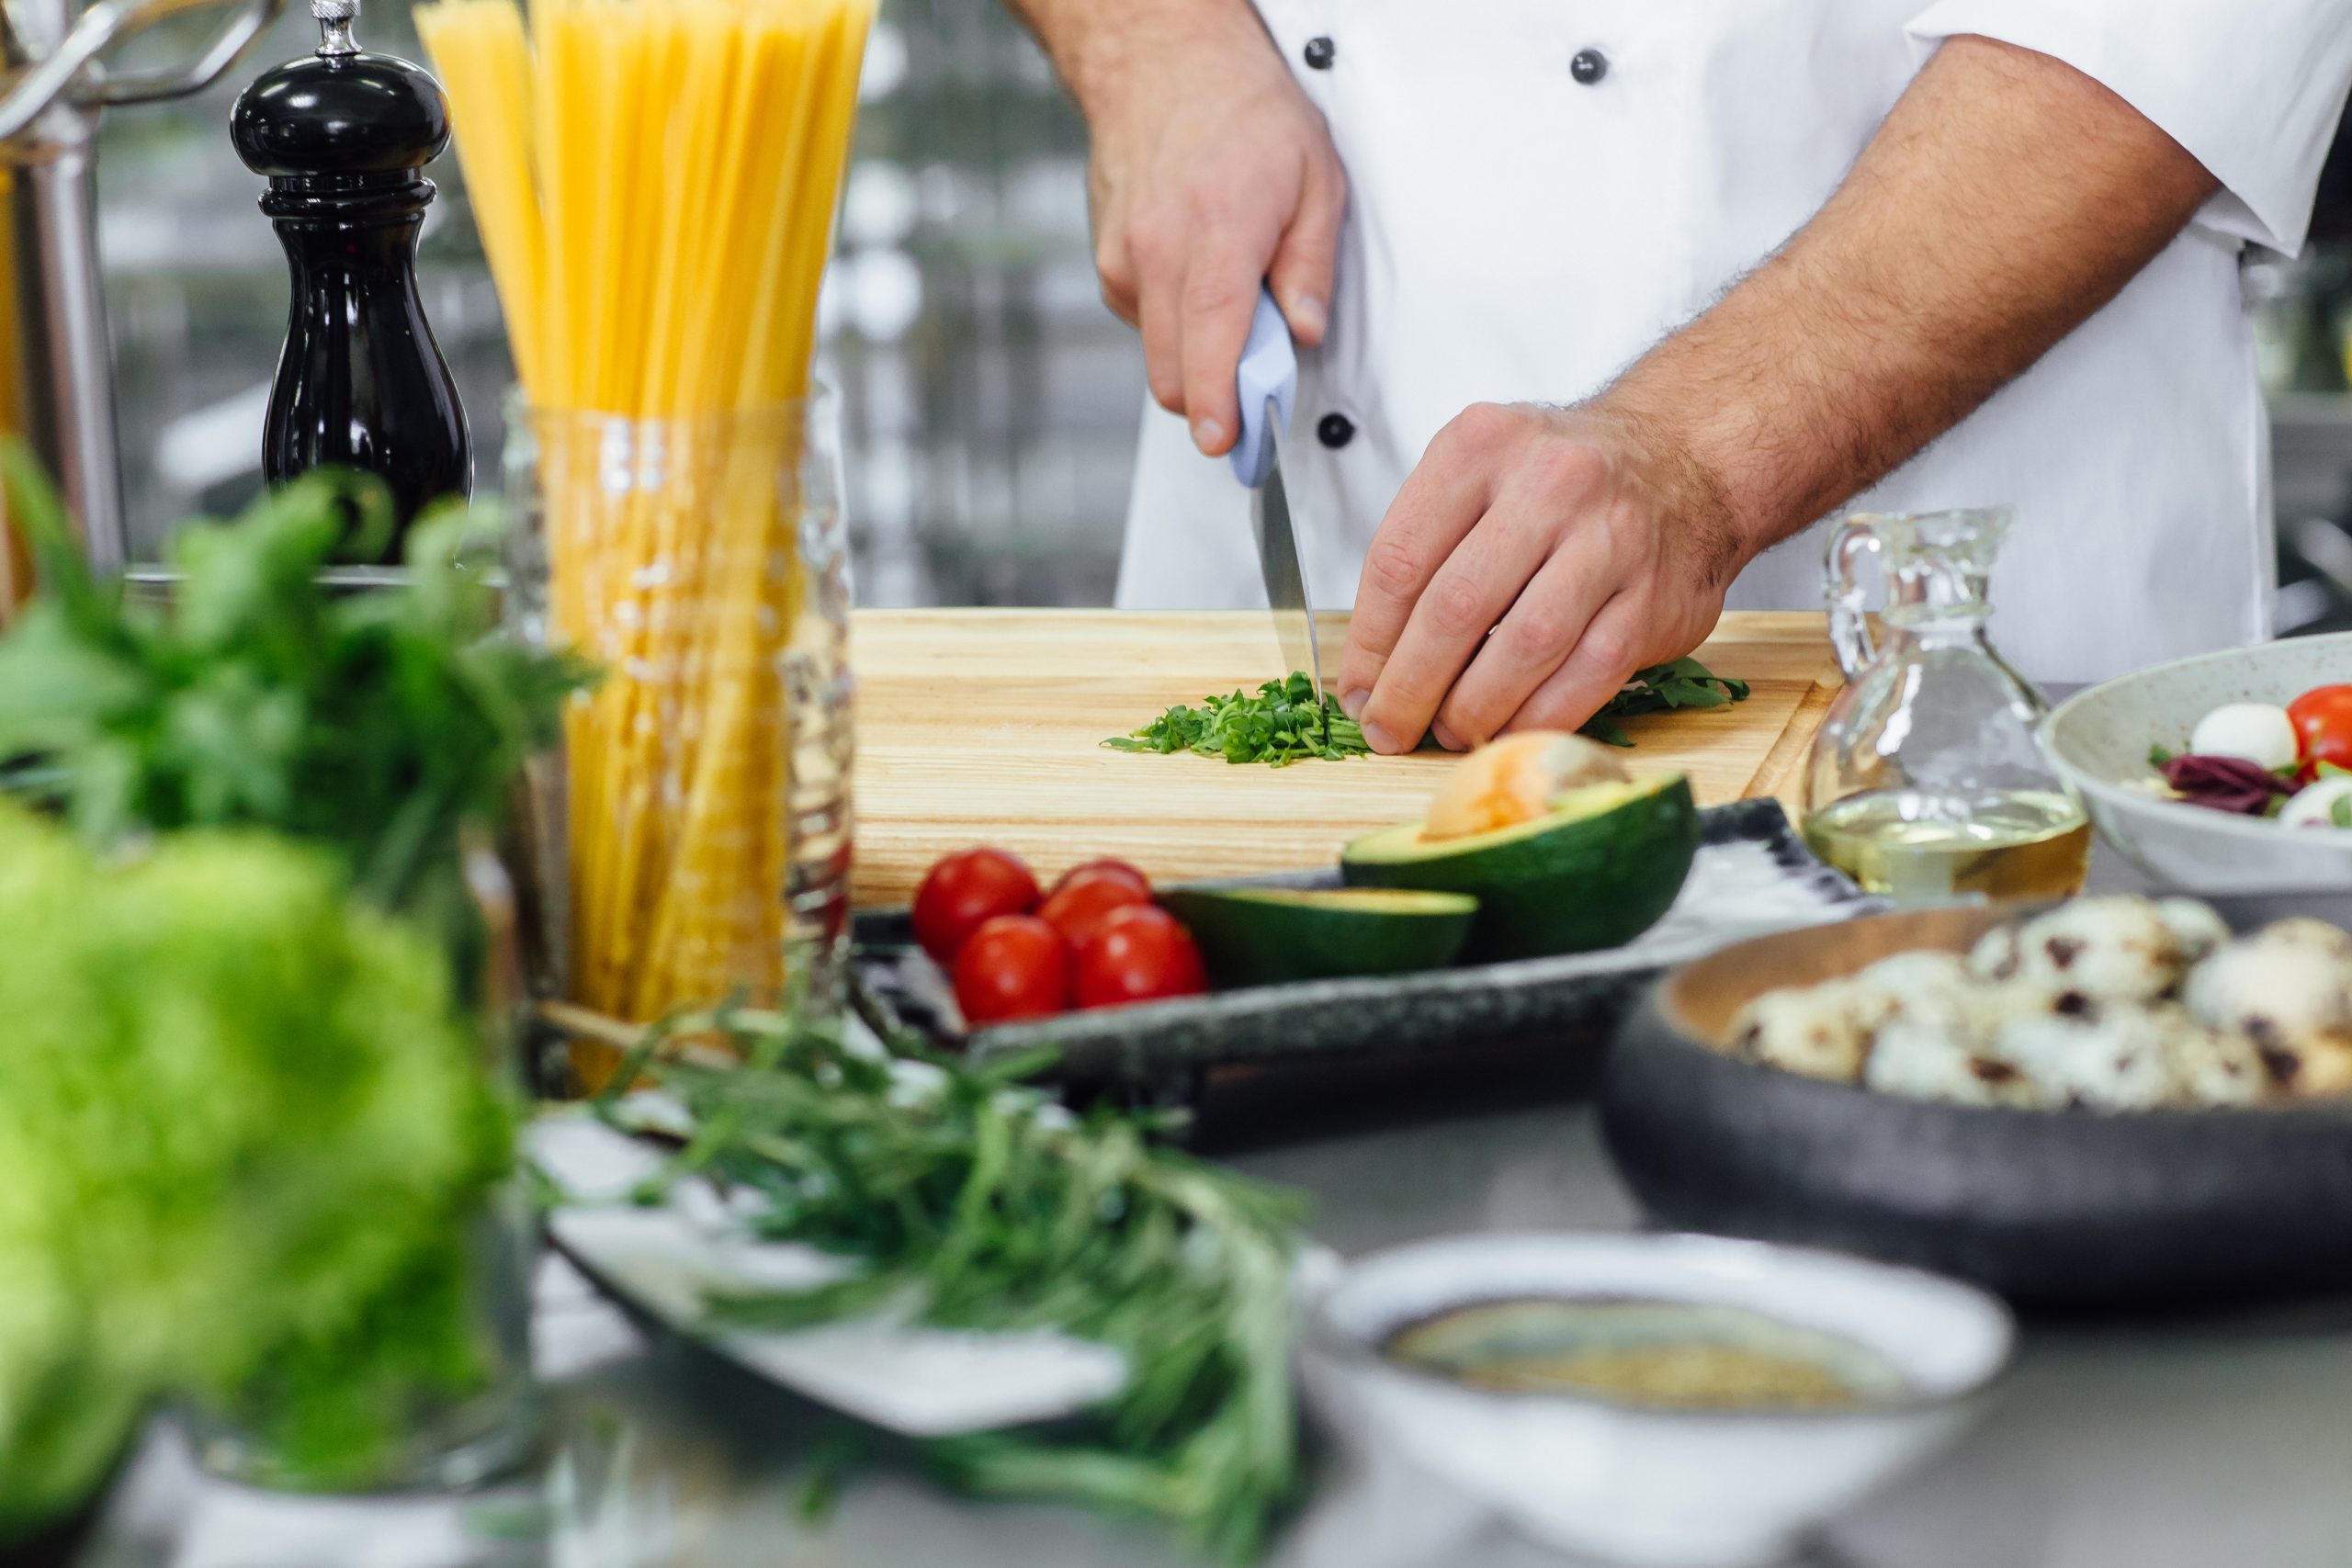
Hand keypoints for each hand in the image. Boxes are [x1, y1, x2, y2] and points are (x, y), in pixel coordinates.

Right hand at [1075, 4, 1344, 454]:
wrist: (1164, 61)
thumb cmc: (1244, 111)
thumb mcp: (1317, 178)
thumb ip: (1311, 267)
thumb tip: (1306, 332)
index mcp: (1216, 230)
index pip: (1209, 339)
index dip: (1218, 402)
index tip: (1226, 440)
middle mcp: (1157, 250)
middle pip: (1174, 369)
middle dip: (1216, 395)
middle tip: (1262, 381)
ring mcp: (1124, 258)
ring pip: (1157, 353)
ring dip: (1198, 356)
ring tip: (1239, 307)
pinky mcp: (1109, 262)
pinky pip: (1145, 323)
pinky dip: (1177, 323)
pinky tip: (1202, 280)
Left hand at [1336, 401, 1748, 753]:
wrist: (1680, 458)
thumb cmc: (1559, 481)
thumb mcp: (1479, 473)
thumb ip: (1424, 551)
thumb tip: (1375, 670)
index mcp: (1483, 446)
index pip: (1400, 560)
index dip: (1370, 643)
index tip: (1358, 691)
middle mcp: (1550, 483)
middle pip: (1455, 607)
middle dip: (1410, 687)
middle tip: (1390, 728)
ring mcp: (1610, 539)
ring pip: (1524, 646)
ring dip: (1474, 708)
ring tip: (1449, 731)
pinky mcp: (1653, 597)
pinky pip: (1586, 676)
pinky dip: (1538, 715)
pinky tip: (1508, 728)